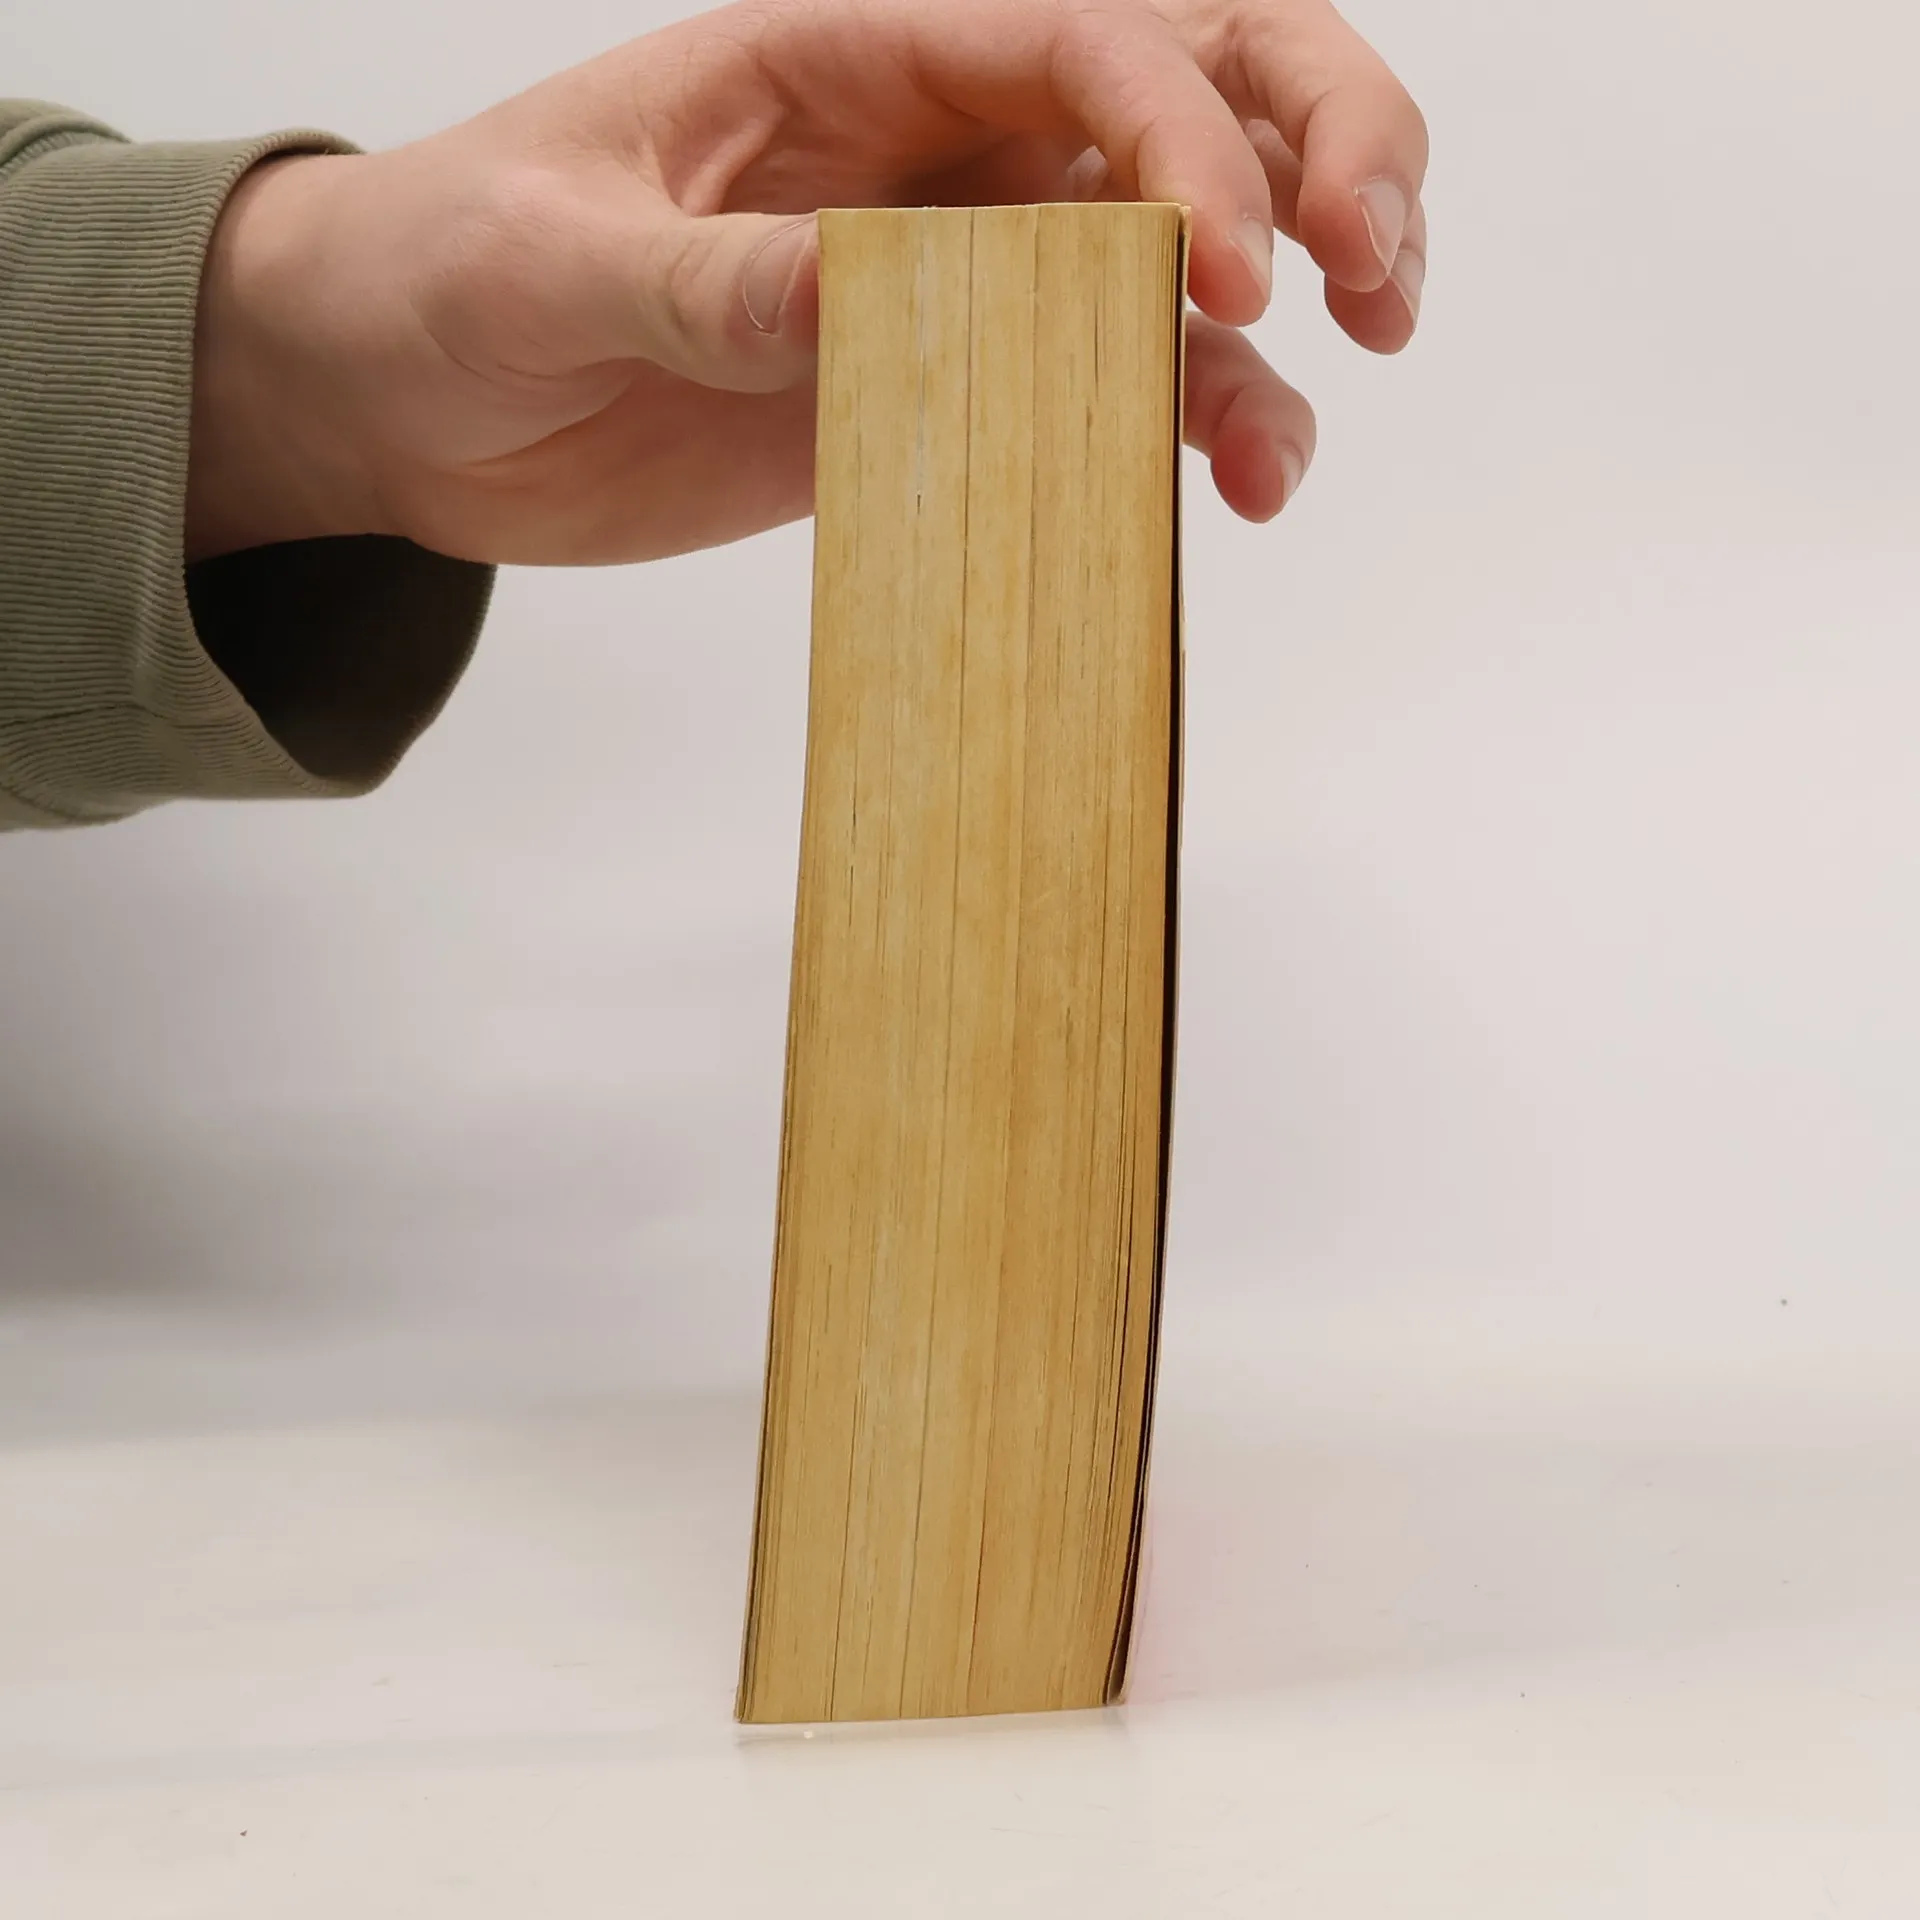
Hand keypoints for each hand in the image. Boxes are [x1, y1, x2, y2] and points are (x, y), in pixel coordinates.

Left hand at [187, 0, 1427, 565]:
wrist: (412, 400)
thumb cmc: (450, 270)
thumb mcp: (550, 256)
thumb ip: (704, 278)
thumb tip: (860, 294)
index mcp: (855, 51)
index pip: (1084, 43)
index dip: (1186, 137)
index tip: (1226, 272)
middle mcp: (938, 146)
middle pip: (1195, 92)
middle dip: (1318, 156)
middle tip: (1376, 270)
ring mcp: (958, 274)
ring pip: (1176, 262)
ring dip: (1270, 339)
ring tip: (1289, 451)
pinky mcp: (944, 391)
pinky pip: (1104, 392)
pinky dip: (1185, 430)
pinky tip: (1226, 487)